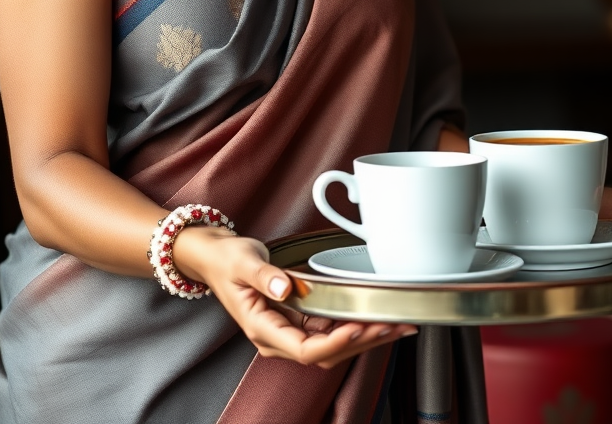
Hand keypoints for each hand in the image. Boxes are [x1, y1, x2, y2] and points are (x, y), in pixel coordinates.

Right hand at [175, 228, 416, 368]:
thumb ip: (264, 274)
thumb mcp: (242, 262)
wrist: (216, 258)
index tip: (358, 326)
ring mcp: (288, 331)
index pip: (304, 349)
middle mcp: (277, 337)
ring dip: (363, 337)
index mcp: (261, 327)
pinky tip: (374, 319)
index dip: (334, 343)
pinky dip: (353, 327)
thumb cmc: (227, 260)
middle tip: (393, 326)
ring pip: (331, 347)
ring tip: (395, 325)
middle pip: (325, 353)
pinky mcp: (297, 321)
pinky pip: (329, 332)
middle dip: (361, 342)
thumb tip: (284, 286)